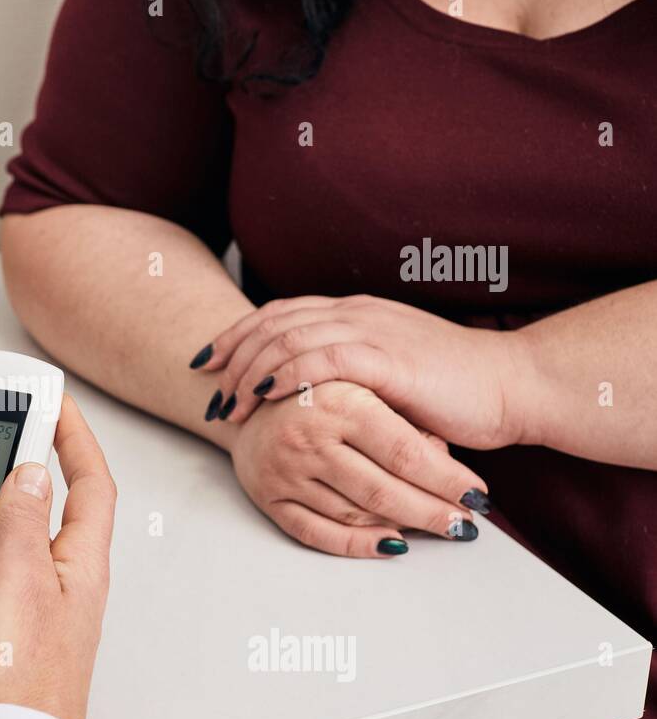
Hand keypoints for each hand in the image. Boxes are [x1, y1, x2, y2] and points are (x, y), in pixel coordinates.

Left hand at [196, 295, 529, 449]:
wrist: (512, 387)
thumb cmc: (455, 391)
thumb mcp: (389, 375)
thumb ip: (349, 373)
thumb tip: (306, 395)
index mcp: (356, 313)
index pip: (280, 314)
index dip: (237, 335)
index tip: (206, 363)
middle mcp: (357, 313)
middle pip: (272, 323)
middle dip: (231, 355)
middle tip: (207, 389)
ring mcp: (371, 331)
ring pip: (288, 338)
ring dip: (249, 371)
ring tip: (228, 405)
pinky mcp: (387, 357)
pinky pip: (320, 357)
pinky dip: (283, 374)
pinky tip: (263, 394)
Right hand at [228, 381, 489, 556]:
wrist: (246, 393)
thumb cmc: (319, 389)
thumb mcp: (363, 385)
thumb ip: (404, 421)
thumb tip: (449, 468)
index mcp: (337, 401)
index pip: (404, 453)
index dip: (446, 480)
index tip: (477, 495)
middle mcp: (308, 438)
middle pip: (383, 491)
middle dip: (433, 512)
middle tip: (466, 525)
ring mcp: (285, 471)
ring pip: (354, 515)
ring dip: (402, 527)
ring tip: (437, 529)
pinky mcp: (268, 497)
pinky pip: (316, 533)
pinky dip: (357, 544)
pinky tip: (391, 544)